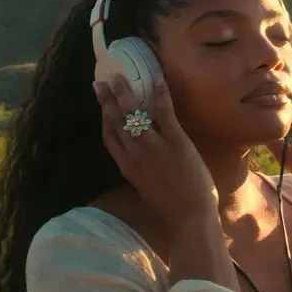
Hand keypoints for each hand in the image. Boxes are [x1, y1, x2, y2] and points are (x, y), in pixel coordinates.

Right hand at [95, 74, 218, 228]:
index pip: (109, 137)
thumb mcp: (146, 188)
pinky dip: (161, 94)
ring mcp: (155, 148)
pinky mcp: (176, 142)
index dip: (104, 117)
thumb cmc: (172, 205)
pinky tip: (157, 79)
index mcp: (127, 167)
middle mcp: (136, 155)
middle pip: (116, 121)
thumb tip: (139, 153)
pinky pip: (165, 113)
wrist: (190, 216)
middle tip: (102, 80)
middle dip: (108, 99)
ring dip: (125, 93)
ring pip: (133, 115)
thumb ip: (139, 169)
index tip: (102, 103)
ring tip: (119, 76)